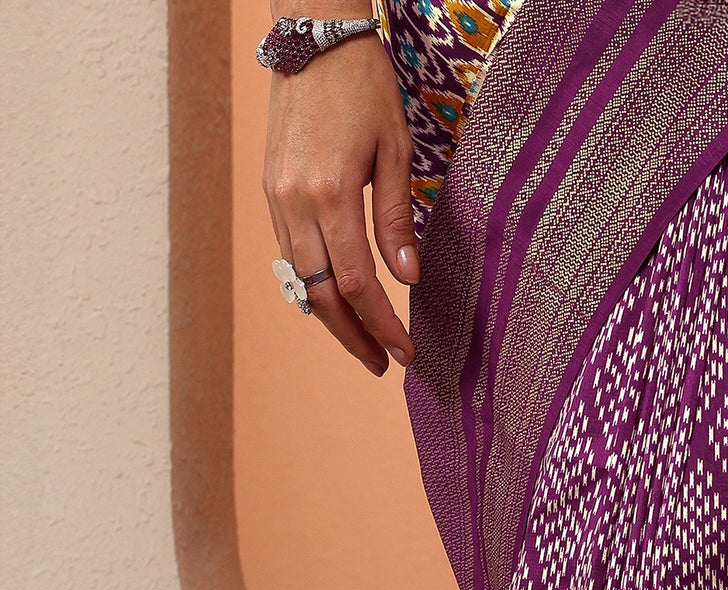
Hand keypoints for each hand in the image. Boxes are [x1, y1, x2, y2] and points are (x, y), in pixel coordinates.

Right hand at [262, 8, 417, 375]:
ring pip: (301, 280)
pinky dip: (314, 284)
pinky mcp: (270, 191)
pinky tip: (338, 299)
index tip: (406, 353)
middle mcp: (294, 203)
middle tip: (384, 364)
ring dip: (332, 318)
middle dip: (354, 337)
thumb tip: (408, 279)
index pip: (359, 285)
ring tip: (364, 341)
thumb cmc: (362, 87)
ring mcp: (276, 198)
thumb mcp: (395, 152)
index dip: (383, 326)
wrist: (313, 37)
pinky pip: (289, 254)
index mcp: (330, 194)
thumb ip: (398, 220)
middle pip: (323, 295)